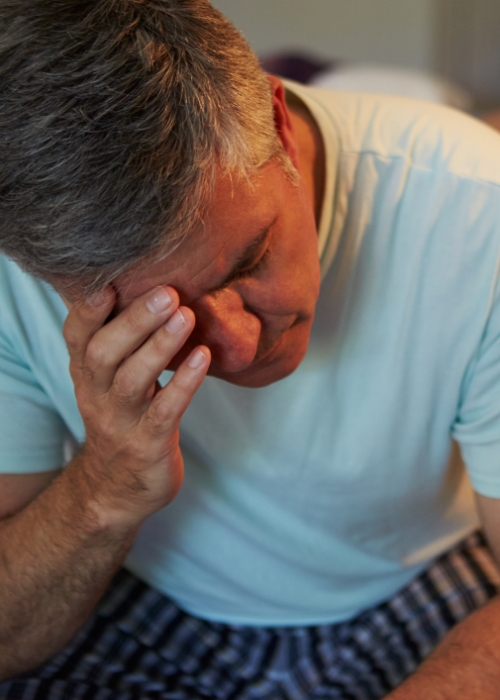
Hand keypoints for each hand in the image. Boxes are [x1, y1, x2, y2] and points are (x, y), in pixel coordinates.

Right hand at [62, 285, 209, 528]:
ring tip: (186, 316)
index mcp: (86, 374)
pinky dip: (184, 383)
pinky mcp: (147, 445)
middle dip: (134, 320)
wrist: (116, 490)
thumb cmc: (121, 419)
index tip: (110, 280)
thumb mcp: (108, 382)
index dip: (88, 309)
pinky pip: (164, 412)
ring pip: (132, 380)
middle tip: (167, 293)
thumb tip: (151, 289)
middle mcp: (95, 395)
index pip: (76, 336)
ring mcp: (120, 422)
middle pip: (104, 352)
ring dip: (159, 346)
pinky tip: (203, 357)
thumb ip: (122, 343)